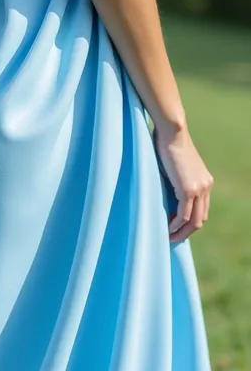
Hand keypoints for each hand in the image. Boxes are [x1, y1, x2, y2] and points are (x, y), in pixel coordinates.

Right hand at [154, 126, 213, 242]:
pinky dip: (175, 225)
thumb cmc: (168, 144)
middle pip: (201, 218)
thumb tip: (164, 192)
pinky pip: (183, 215)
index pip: (201, 209)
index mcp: (205, 181)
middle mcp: (206, 186)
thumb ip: (175, 180)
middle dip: (187, 232)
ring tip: (168, 238)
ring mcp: (199, 189)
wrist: (172, 132)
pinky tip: (166, 229)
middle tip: (172, 238)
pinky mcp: (188, 189)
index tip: (176, 228)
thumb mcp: (175, 166)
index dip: (190, 221)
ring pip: (194, 221)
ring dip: (181, 232)